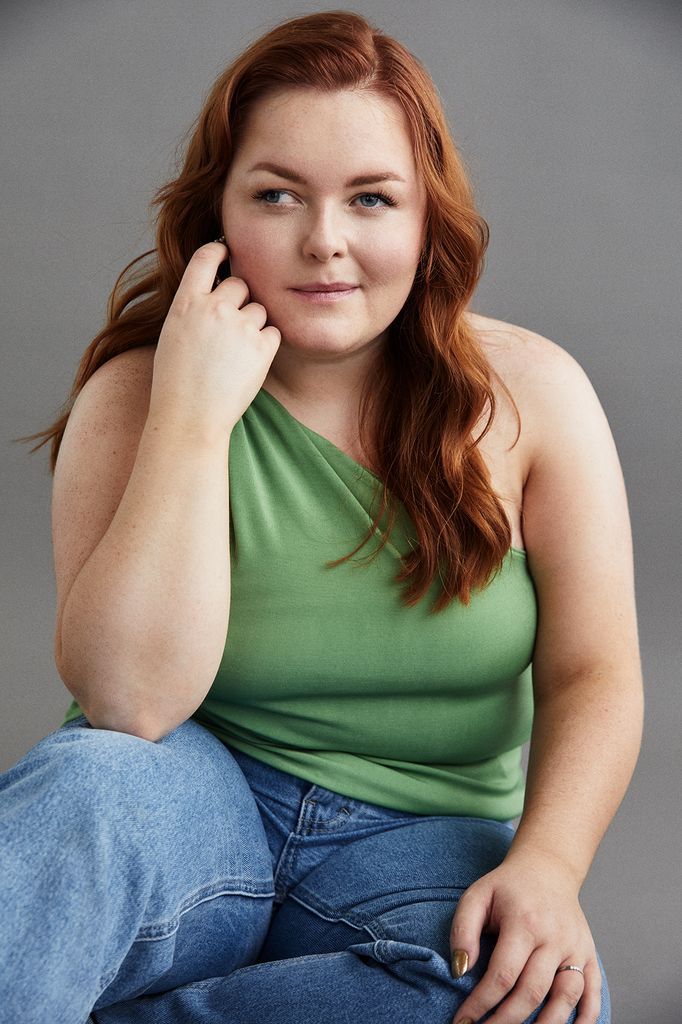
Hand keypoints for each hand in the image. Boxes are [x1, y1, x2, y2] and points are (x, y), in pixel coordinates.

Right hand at [149, 240, 281, 438]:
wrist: (190, 418)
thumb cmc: (176, 383)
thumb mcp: (173, 335)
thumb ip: (193, 310)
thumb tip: (213, 294)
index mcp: (186, 303)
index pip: (206, 258)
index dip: (219, 251)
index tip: (226, 251)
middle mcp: (214, 308)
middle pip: (240, 283)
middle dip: (239, 299)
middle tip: (231, 328)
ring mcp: (240, 327)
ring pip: (259, 310)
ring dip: (253, 325)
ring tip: (234, 355)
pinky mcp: (262, 347)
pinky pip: (273, 332)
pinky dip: (265, 345)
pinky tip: (248, 364)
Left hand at [449, 853, 601, 1022]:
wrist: (547, 868)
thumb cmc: (507, 887)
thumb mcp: (477, 896)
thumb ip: (463, 930)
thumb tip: (459, 970)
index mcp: (524, 921)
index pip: (502, 975)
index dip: (481, 1003)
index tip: (463, 1021)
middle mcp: (554, 937)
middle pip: (532, 992)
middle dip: (506, 1021)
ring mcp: (575, 947)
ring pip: (566, 998)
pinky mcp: (589, 954)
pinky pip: (593, 993)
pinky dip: (586, 1019)